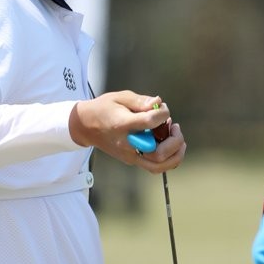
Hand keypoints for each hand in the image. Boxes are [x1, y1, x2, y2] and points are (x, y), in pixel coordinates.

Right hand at [69, 91, 185, 172]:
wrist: (85, 127)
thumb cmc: (104, 109)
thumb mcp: (120, 97)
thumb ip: (141, 101)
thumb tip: (159, 103)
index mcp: (122, 125)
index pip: (149, 122)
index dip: (163, 114)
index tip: (163, 109)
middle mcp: (127, 144)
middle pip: (158, 153)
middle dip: (174, 140)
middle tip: (174, 126)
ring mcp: (129, 155)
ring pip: (159, 166)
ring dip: (175, 154)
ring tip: (177, 138)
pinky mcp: (131, 160)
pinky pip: (154, 166)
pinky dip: (168, 158)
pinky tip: (171, 143)